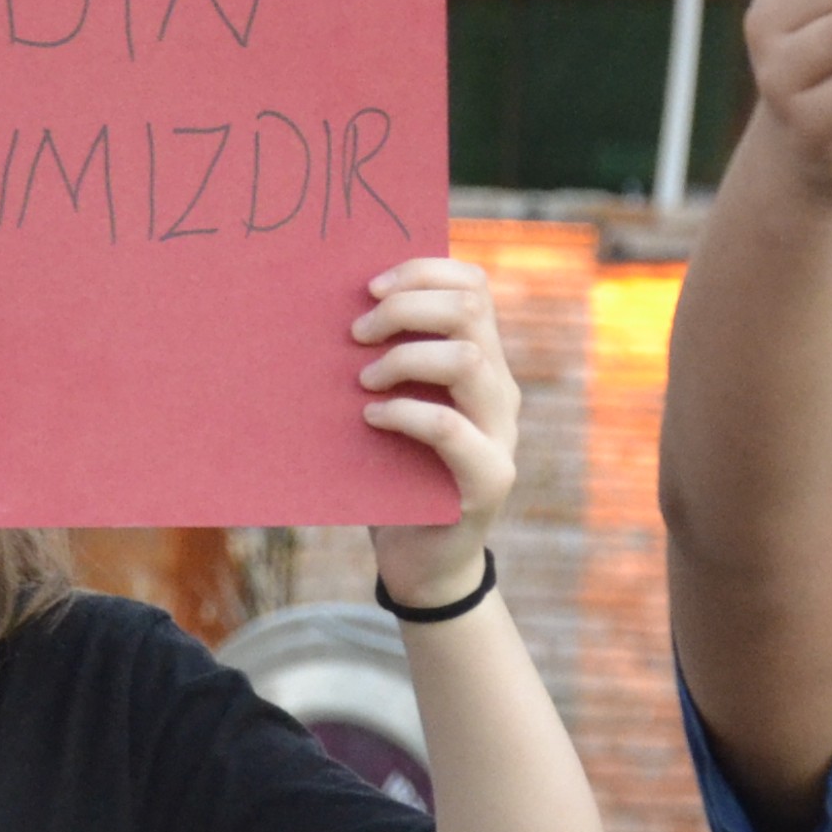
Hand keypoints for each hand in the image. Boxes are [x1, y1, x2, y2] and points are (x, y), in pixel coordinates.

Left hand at [357, 259, 519, 606]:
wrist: (420, 560)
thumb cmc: (393, 473)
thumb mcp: (391, 405)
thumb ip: (386, 360)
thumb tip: (331, 305)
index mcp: (481, 360)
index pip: (472, 286)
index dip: (423, 271)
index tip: (370, 286)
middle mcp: (500, 389)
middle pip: (471, 308)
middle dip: (406, 306)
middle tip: (357, 332)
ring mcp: (500, 433)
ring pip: (467, 358)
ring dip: (404, 358)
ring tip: (363, 379)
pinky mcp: (489, 477)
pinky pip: (449, 426)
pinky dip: (404, 413)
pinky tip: (372, 419)